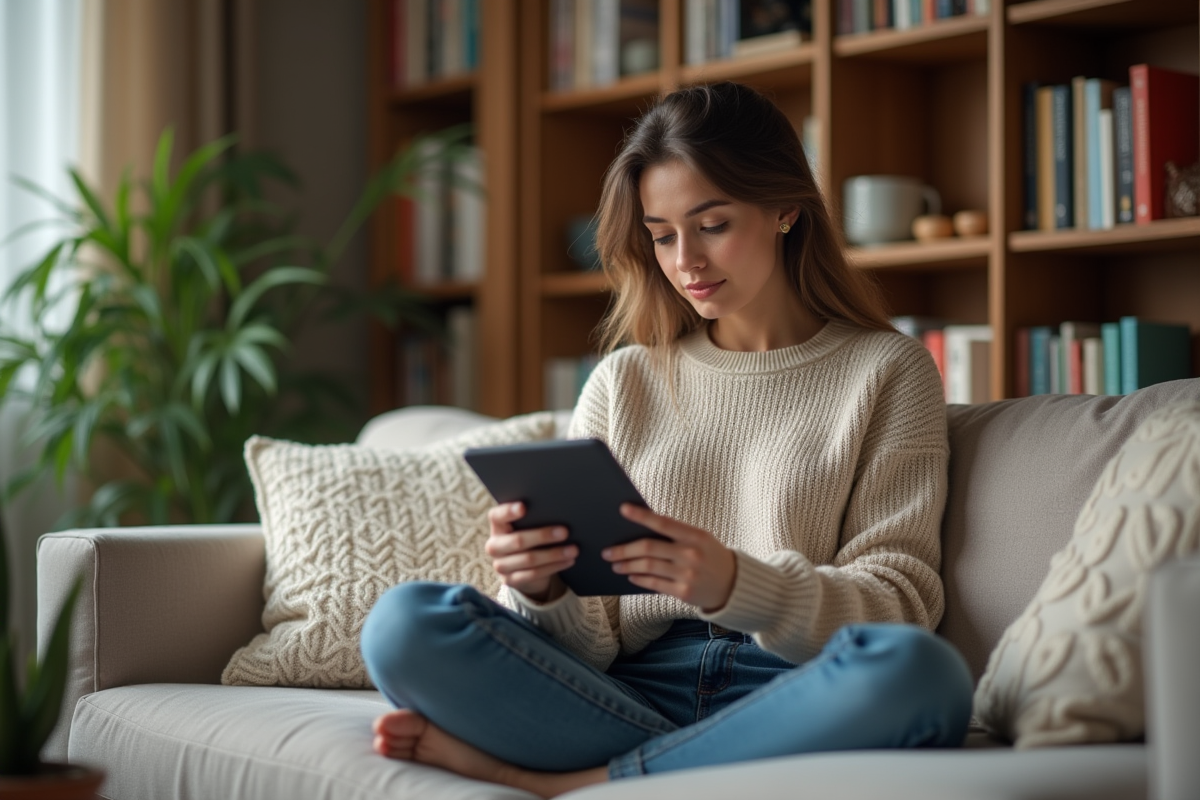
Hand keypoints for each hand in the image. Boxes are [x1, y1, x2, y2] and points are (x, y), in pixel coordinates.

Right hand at [485, 502, 576, 602]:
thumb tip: (558, 512)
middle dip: (543, 536)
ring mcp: (501, 565)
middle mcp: (494, 546)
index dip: (508, 511)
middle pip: (518, 540)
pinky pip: (534, 574)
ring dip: (554, 554)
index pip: (496, 516)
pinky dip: (554, 567)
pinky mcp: (511, 580)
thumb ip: (534, 519)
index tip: (524, 507)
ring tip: (573, 549)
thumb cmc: (528, 538)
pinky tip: (568, 561)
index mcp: (497, 527)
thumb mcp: (526, 528)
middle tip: (565, 532)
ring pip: (529, 559)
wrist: (521, 568)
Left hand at [603, 504, 736, 611]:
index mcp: (695, 535)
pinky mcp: (684, 592)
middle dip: (623, 549)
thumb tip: (640, 530)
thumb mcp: (700, 539)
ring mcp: (687, 574)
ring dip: (627, 565)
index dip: (641, 516)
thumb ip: (675, 534)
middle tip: (607, 551)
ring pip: (647, 567)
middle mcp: (691, 554)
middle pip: (648, 548)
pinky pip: (654, 584)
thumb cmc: (711, 556)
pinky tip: (630, 576)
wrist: (733, 584)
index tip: (623, 509)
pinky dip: (639, 579)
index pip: (663, 522)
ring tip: (615, 564)